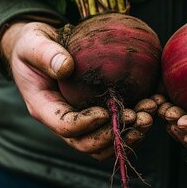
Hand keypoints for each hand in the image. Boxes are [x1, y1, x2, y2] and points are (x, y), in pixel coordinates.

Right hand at [0, 21, 158, 160]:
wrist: (39, 47)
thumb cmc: (32, 44)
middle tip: (138, 117)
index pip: (65, 127)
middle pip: (88, 144)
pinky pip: (116, 128)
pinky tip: (154, 104)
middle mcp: (63, 120)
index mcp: (44, 107)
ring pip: (105, 143)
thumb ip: (46, 54)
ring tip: (149, 115)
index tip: (106, 111)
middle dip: (114, 135)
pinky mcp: (96, 112)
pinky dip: (136, 123)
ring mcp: (80, 120)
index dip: (87, 124)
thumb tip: (66, 67)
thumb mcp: (33, 43)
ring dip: (129, 134)